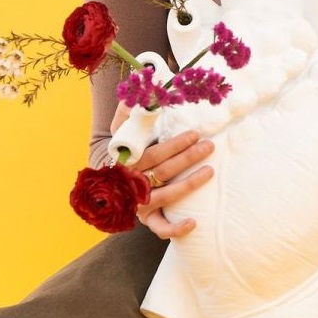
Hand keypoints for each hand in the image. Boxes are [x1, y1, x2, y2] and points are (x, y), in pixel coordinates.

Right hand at [111, 104, 214, 238]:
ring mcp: (139, 203)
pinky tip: (193, 222)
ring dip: (189, 184)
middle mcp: (132, 183)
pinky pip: (160, 228)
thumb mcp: (120, 128)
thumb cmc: (123, 149)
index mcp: (128, 161)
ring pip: (166, 196)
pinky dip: (175, 229)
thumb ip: (128, 110)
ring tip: (210, 171)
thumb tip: (138, 88)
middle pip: (163, 171)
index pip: (153, 153)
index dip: (174, 145)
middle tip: (209, 146)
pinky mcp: (146, 218)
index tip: (194, 134)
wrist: (108, 177)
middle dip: (188, 158)